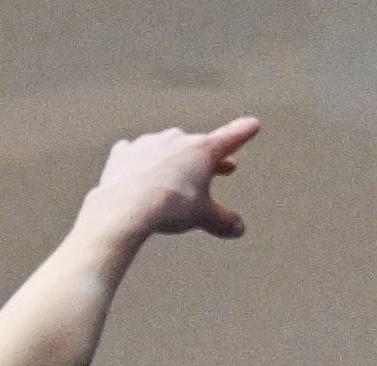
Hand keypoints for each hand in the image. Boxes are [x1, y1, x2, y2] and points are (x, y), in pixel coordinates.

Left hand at [96, 117, 259, 239]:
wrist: (125, 208)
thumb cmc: (170, 209)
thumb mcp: (200, 216)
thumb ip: (221, 220)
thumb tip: (239, 230)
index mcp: (203, 150)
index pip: (231, 137)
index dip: (244, 132)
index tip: (253, 125)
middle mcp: (178, 139)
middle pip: (198, 147)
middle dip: (210, 159)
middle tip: (224, 167)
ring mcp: (149, 143)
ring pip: (166, 148)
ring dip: (173, 158)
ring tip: (174, 173)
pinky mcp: (123, 154)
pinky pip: (132, 152)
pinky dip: (136, 160)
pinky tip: (134, 164)